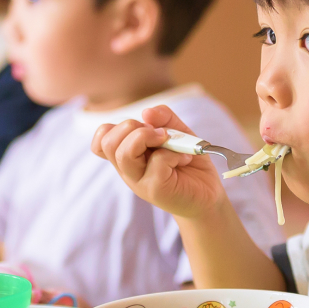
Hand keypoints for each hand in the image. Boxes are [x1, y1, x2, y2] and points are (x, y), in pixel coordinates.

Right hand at [91, 105, 225, 218]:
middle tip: (157, 133)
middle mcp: (128, 170)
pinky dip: (174, 153)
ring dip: (147, 137)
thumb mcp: (178, 132)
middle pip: (108, 143)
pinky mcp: (156, 189)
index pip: (101, 140)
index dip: (116, 127)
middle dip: (132, 127)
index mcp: (127, 156)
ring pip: (124, 154)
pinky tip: (184, 158)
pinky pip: (157, 162)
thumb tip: (147, 113)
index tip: (143, 128)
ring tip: (168, 141)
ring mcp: (140, 182)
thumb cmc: (189, 163)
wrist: (207, 194)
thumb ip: (164, 118)